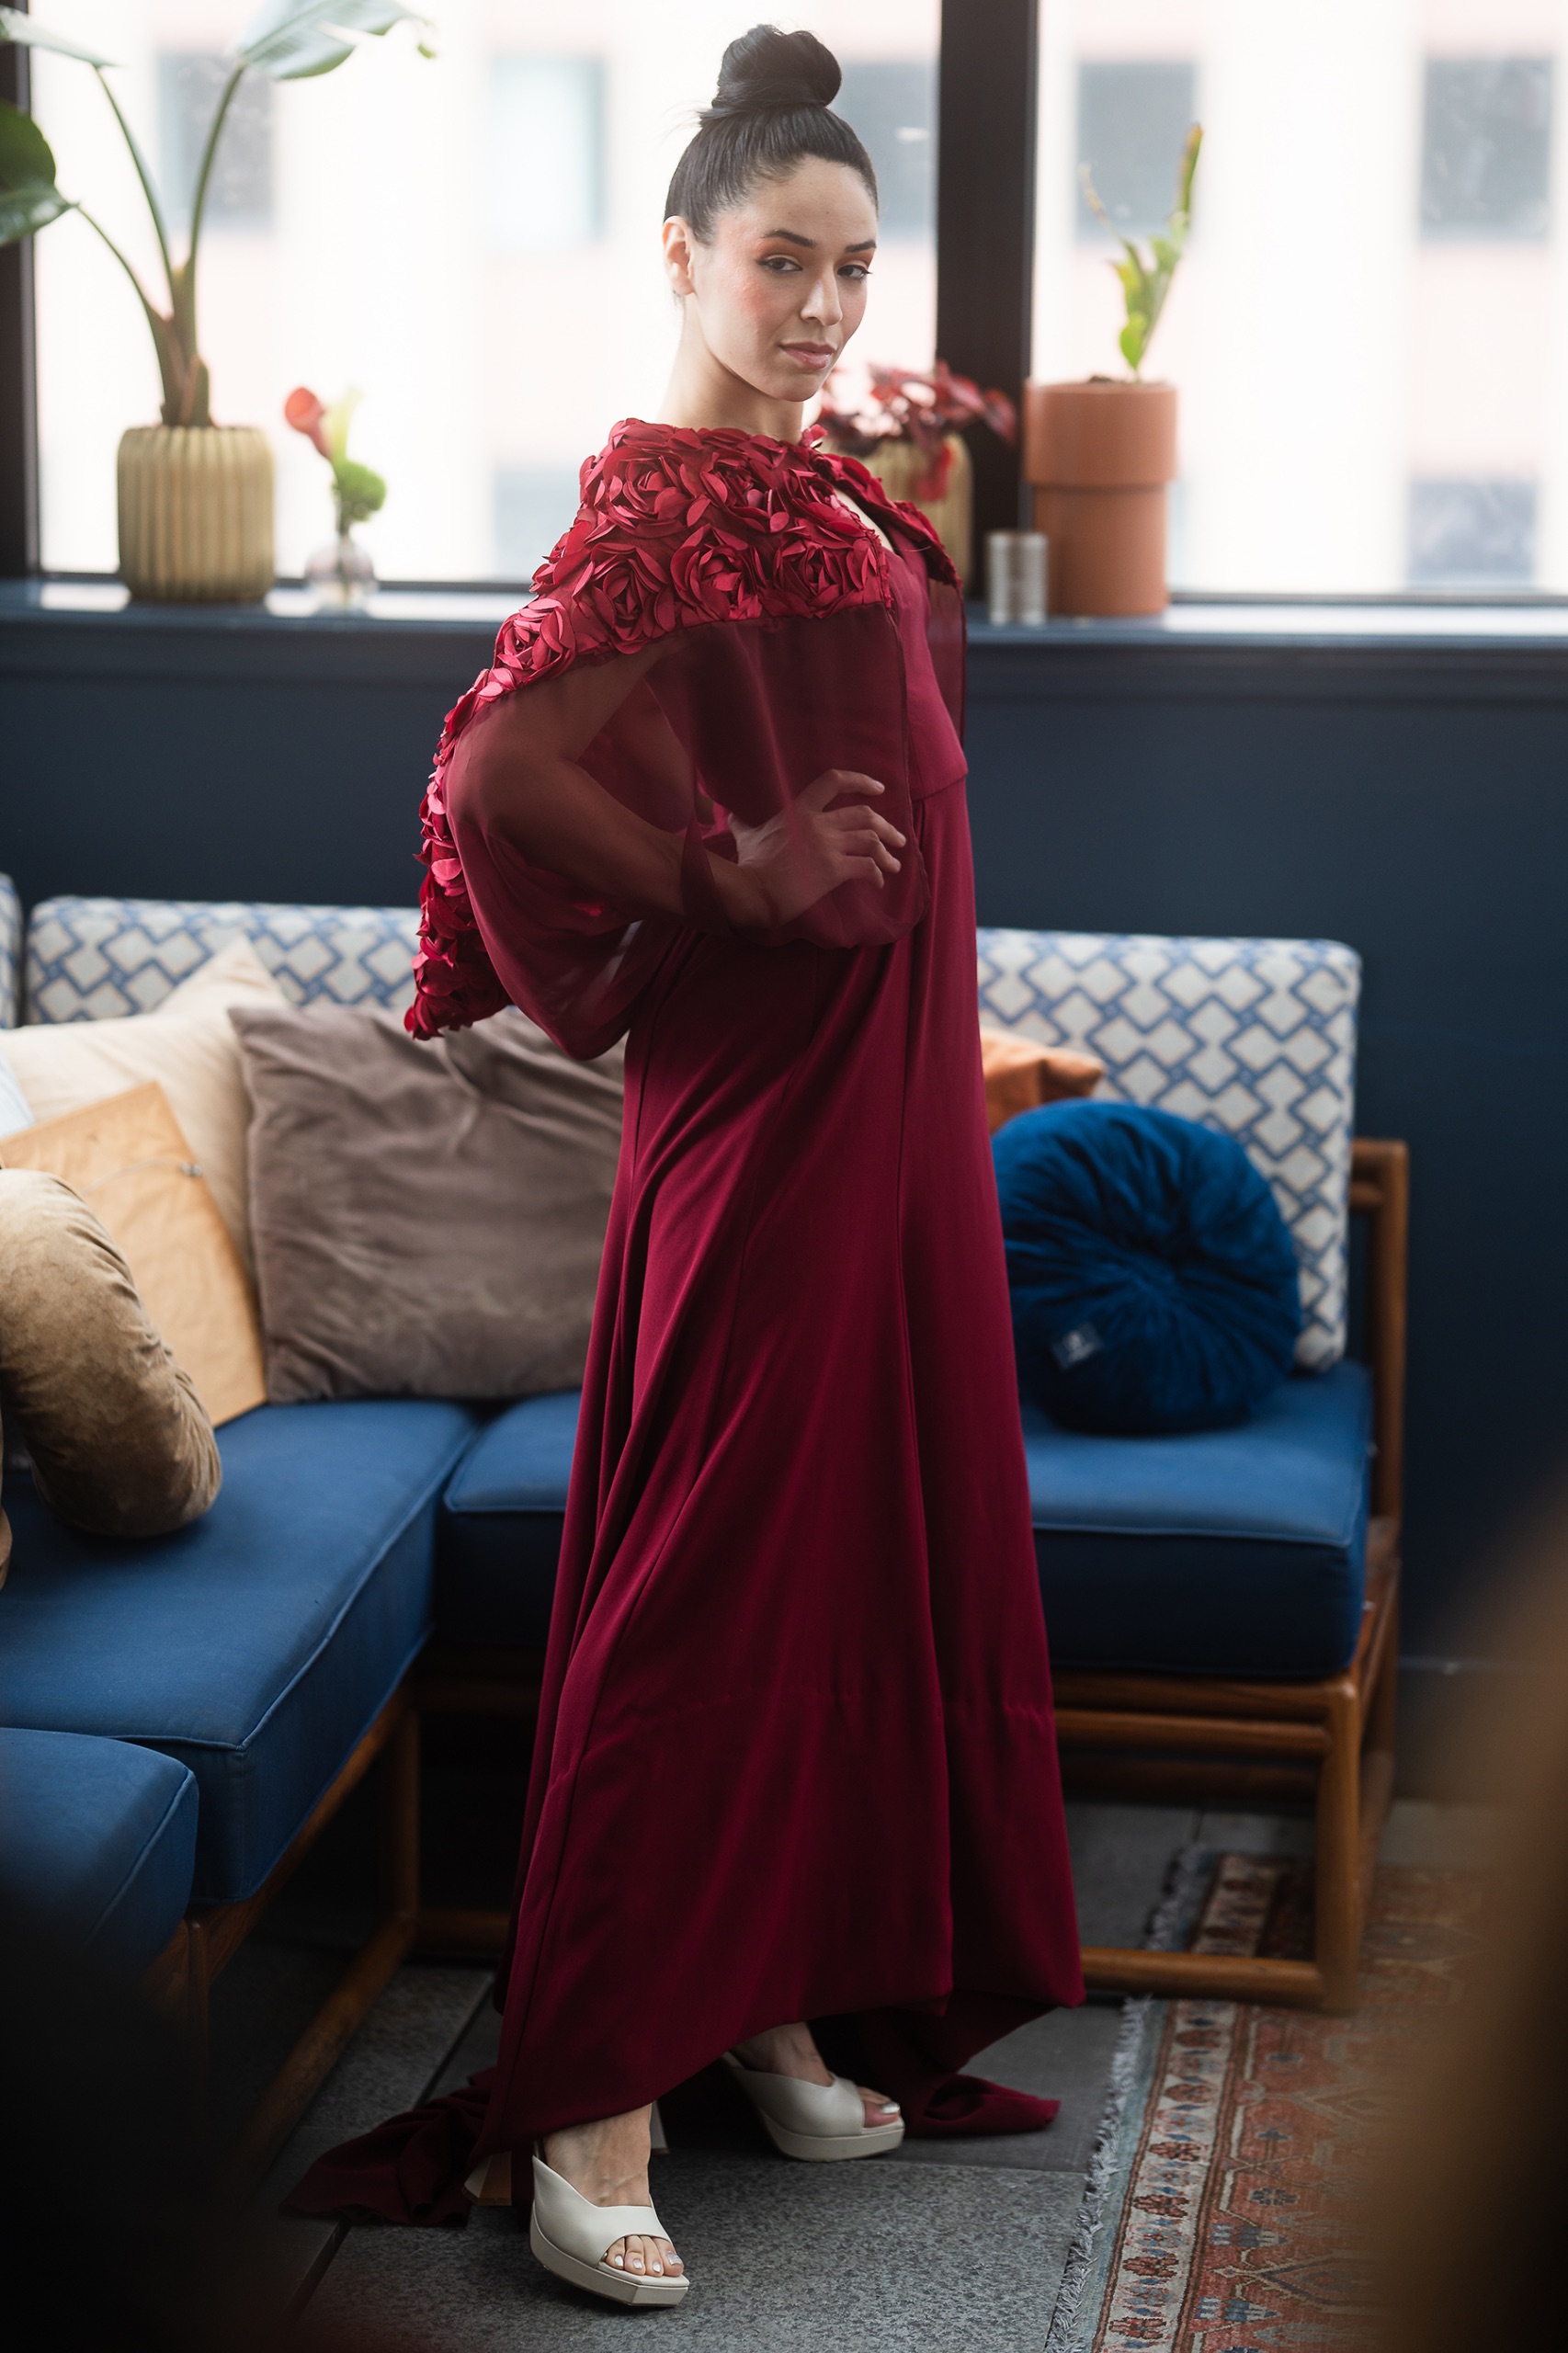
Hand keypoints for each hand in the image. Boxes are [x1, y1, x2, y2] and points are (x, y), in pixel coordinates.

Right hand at [726, 770, 905, 926]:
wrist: (752, 890)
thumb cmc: (749, 865)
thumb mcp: (745, 835)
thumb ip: (743, 821)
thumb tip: (729, 814)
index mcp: (800, 809)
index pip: (834, 781)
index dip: (860, 781)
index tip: (879, 789)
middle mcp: (818, 823)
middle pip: (865, 814)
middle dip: (887, 827)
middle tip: (898, 838)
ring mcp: (827, 846)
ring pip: (871, 839)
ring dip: (888, 852)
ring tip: (895, 864)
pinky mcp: (833, 870)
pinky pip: (867, 867)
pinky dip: (878, 874)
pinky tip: (879, 882)